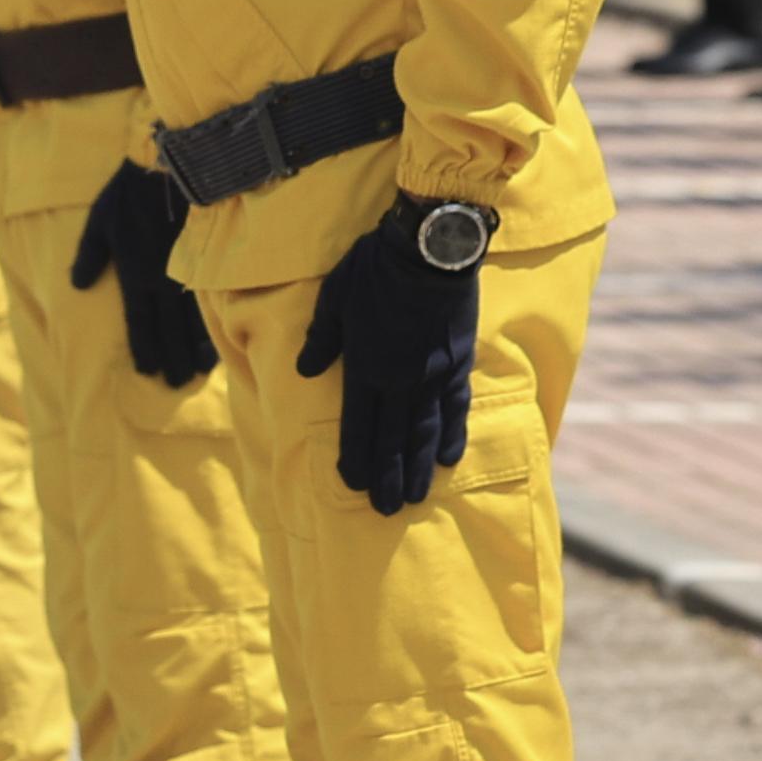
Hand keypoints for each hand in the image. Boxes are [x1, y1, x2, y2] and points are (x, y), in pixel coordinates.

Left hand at [70, 157, 214, 386]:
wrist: (169, 165)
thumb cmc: (128, 194)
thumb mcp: (99, 222)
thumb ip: (88, 256)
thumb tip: (77, 285)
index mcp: (135, 274)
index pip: (140, 323)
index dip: (144, 350)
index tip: (148, 372)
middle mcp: (162, 280)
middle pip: (168, 330)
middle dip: (172, 359)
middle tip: (177, 385)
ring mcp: (185, 270)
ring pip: (191, 319)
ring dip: (195, 347)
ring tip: (198, 372)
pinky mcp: (204, 258)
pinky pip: (208, 299)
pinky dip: (211, 322)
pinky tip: (216, 337)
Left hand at [296, 203, 479, 513]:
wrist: (429, 249)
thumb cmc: (374, 269)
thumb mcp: (334, 299)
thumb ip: (321, 340)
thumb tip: (303, 371)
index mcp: (364, 368)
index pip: (357, 426)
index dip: (355, 458)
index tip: (354, 486)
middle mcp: (399, 381)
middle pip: (392, 440)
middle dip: (388, 477)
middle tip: (387, 510)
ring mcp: (432, 376)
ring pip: (424, 433)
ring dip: (418, 468)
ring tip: (415, 497)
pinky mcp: (458, 363)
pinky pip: (456, 408)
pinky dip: (453, 435)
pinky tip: (449, 458)